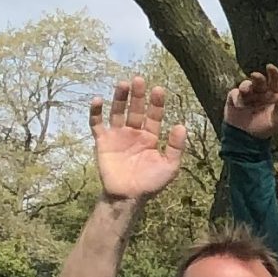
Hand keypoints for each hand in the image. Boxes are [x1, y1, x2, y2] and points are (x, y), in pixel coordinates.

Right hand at [88, 77, 186, 201]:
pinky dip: (95, 112)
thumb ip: (176, 147)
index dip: (156, 103)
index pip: (154, 116)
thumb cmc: (151, 183)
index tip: (158, 89)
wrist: (128, 196)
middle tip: (139, 79)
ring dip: (119, 98)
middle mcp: (134, 133)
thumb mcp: (170, 166)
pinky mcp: (102, 141)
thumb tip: (182, 125)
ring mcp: (117, 135)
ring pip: (117, 112)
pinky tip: (98, 100)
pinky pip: (97, 124)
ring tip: (123, 84)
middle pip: (135, 109)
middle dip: (138, 95)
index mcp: (151, 137)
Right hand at [223, 65, 277, 139]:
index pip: (274, 82)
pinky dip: (237, 98)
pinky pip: (235, 94)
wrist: (247, 138)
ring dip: (246, 85)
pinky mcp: (235, 99)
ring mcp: (247, 95)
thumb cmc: (264, 128)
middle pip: (259, 80)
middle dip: (257, 77)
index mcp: (272, 96)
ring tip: (245, 91)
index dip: (273, 73)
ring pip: (246, 84)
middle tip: (255, 75)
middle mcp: (260, 93)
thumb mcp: (277, 121)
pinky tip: (239, 105)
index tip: (270, 67)